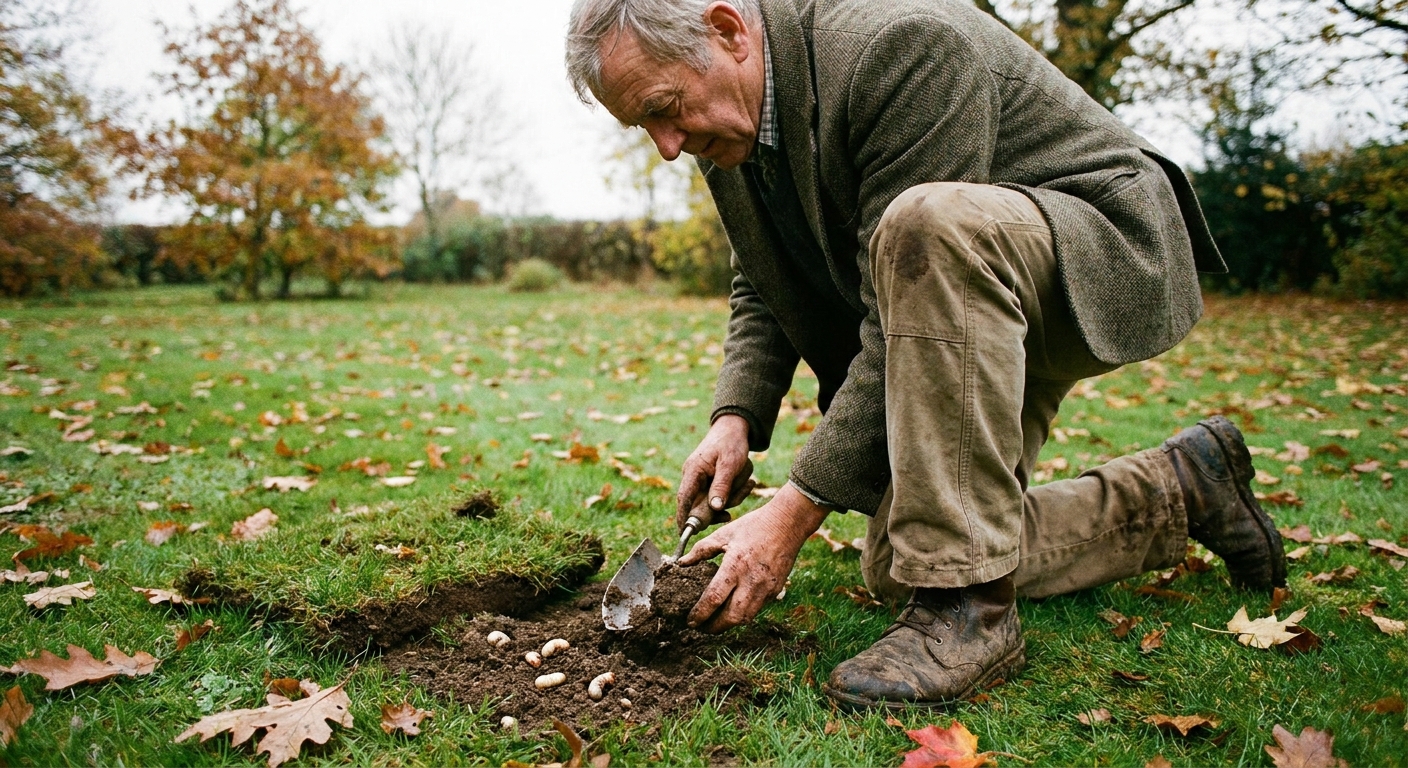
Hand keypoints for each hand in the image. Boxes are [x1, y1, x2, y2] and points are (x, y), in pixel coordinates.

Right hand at [676, 414, 754, 531]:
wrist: (734, 428)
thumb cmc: (731, 443)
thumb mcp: (730, 464)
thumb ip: (722, 486)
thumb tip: (715, 508)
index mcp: (693, 471)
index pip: (684, 499)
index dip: (683, 517)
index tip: (684, 533)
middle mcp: (693, 477)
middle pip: (700, 505)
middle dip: (720, 508)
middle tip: (734, 510)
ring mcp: (701, 479)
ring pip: (714, 502)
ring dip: (733, 496)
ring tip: (748, 481)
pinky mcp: (710, 481)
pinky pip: (721, 496)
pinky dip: (735, 493)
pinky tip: (747, 482)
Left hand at [678, 483, 829, 632]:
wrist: (787, 523)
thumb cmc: (753, 526)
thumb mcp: (723, 534)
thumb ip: (701, 550)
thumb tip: (682, 563)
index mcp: (735, 566)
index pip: (713, 599)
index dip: (700, 614)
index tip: (690, 621)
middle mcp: (751, 581)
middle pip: (731, 618)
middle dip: (713, 627)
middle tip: (701, 627)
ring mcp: (766, 588)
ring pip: (746, 618)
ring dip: (729, 624)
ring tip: (715, 622)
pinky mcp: (775, 590)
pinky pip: (757, 609)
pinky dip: (743, 614)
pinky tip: (733, 609)